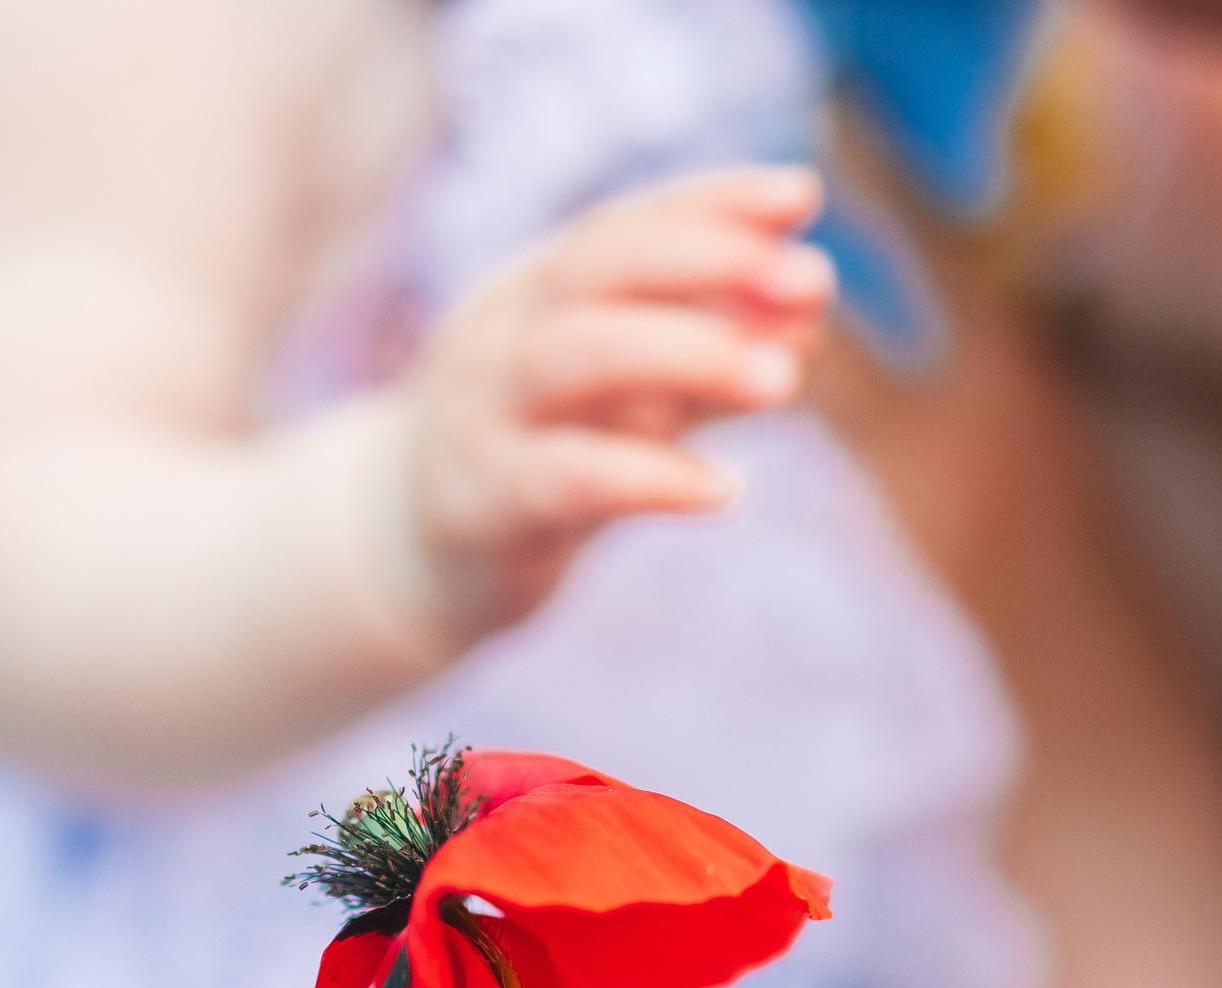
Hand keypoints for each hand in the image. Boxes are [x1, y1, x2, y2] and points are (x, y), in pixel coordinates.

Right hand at [406, 168, 835, 639]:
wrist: (408, 558)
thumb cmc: (534, 458)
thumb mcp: (623, 399)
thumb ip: (704, 358)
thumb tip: (812, 311)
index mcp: (535, 293)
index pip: (624, 226)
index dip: (711, 202)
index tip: (803, 195)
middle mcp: (501, 335)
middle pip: (596, 269)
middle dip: (708, 262)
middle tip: (813, 278)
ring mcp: (481, 415)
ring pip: (575, 359)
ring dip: (687, 355)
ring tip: (782, 377)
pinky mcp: (480, 502)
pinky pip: (566, 478)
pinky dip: (651, 479)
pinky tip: (726, 491)